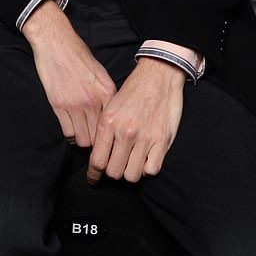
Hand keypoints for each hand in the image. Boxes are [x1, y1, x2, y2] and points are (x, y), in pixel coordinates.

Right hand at [22, 0, 116, 147]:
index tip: (107, 140)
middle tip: (93, 140)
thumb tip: (110, 113)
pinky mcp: (59, 105)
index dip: (111, 136)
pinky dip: (69, 133)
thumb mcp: (100, 72)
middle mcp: (94, 101)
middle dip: (97, 142)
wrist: (55, 42)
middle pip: (99, 138)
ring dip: (82, 138)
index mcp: (107, 92)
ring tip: (81, 133)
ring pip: (83, 139)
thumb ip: (106, 94)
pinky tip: (70, 125)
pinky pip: (67, 132)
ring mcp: (76, 104)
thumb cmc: (78, 54)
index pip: (114, 126)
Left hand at [87, 58, 185, 184]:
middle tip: (116, 166)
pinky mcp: (162, 141)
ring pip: (132, 175)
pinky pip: (151, 170)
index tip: (93, 179)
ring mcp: (144, 138)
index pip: (97, 160)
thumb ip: (104, 129)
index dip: (94, 175)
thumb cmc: (133, 89)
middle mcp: (125, 132)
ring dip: (130, 172)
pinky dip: (147, 168)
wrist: (158, 75)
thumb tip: (97, 153)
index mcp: (108, 122)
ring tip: (130, 162)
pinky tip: (145, 158)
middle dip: (113, 172)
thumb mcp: (110, 105)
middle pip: (114, 172)